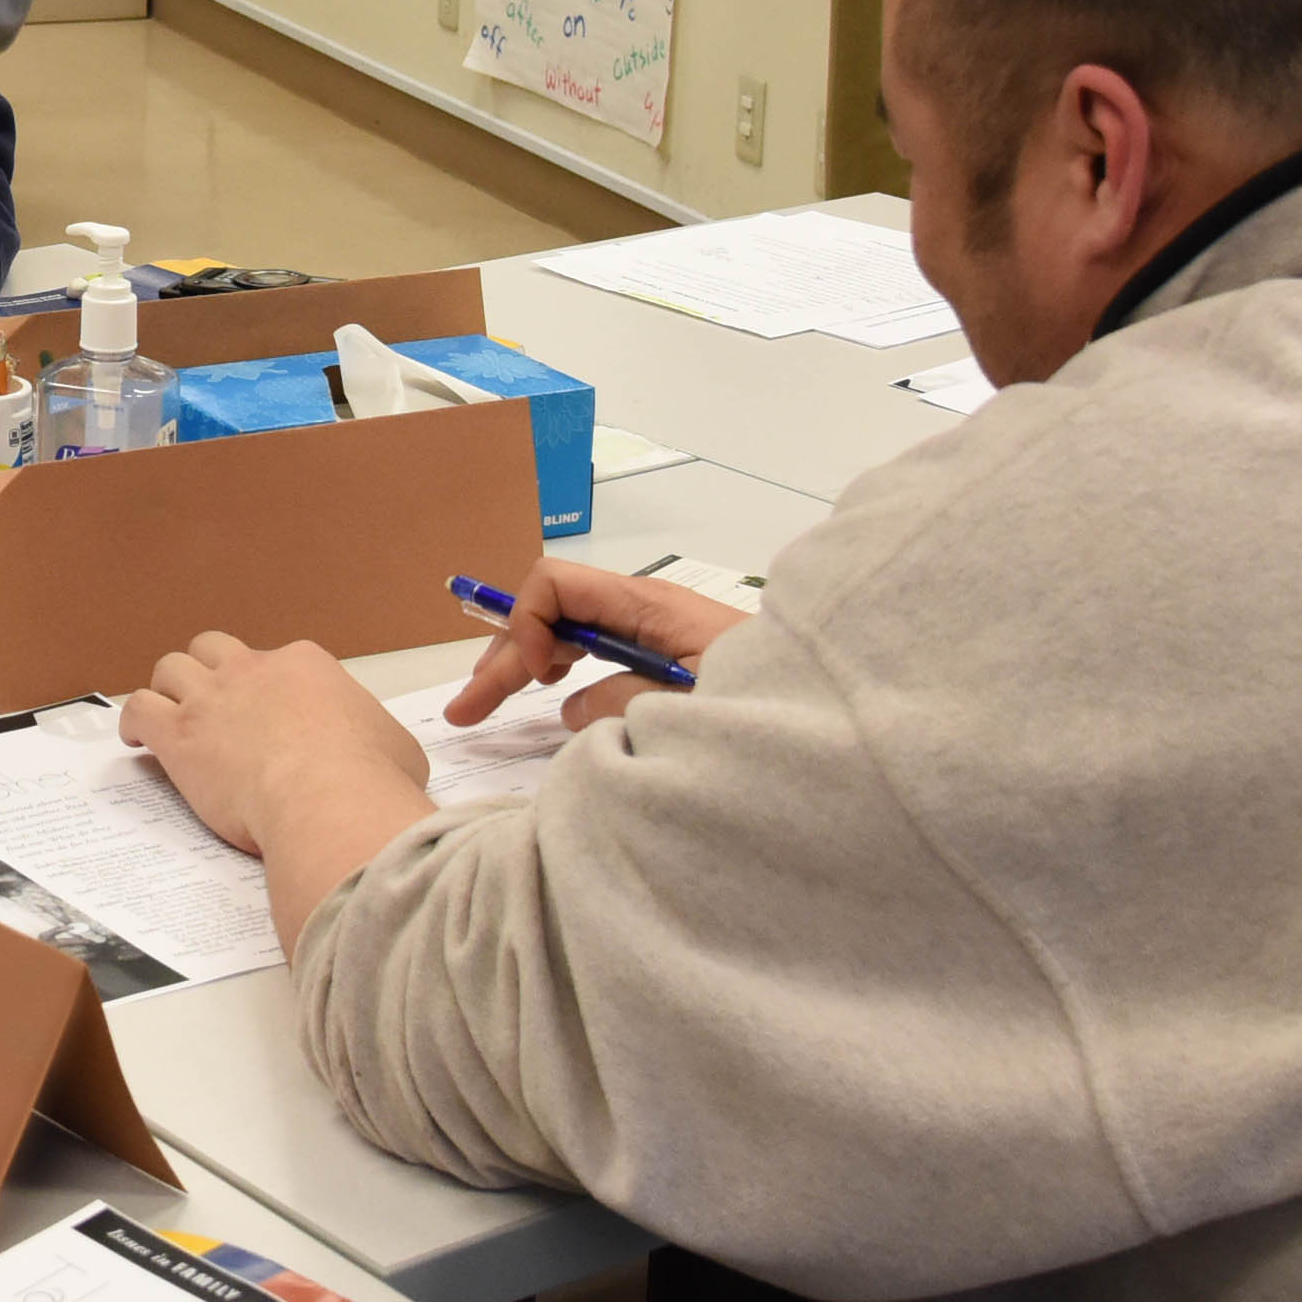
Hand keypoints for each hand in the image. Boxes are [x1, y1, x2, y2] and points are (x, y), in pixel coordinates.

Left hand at [123, 629, 429, 847]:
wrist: (327, 797)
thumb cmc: (368, 779)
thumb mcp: (398, 748)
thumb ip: (381, 740)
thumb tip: (384, 755)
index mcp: (306, 665)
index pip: (278, 660)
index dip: (268, 685)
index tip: (268, 710)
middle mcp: (253, 670)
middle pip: (214, 648)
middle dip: (208, 669)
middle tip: (208, 699)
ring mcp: (212, 698)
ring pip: (170, 669)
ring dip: (167, 689)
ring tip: (166, 712)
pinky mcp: (179, 734)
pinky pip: (139, 710)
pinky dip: (133, 721)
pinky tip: (136, 738)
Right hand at [443, 557, 745, 732]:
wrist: (836, 716)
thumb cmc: (773, 708)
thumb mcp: (692, 709)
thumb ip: (623, 702)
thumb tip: (571, 703)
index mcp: (648, 606)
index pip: (555, 584)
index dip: (526, 626)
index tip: (531, 680)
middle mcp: (646, 610)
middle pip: (551, 611)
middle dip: (502, 655)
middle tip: (465, 712)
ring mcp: (657, 631)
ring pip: (571, 632)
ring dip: (524, 665)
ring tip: (490, 705)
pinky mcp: (671, 656)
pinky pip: (600, 651)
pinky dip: (563, 672)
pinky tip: (551, 698)